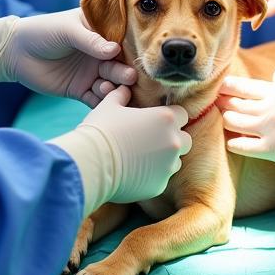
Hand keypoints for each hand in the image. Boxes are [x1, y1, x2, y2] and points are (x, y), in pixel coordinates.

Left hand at [0, 10, 135, 104]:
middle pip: (117, 65)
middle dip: (123, 72)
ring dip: (113, 88)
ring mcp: (90, 73)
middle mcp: (99, 54)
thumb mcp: (68, 30)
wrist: (15, 52)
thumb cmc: (43, 31)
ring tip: (109, 88)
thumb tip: (115, 50)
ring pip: (109, 83)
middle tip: (129, 77)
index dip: (130, 50)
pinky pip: (95, 98)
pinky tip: (102, 98)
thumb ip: (90, 41)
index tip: (139, 58)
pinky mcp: (80, 90)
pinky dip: (101, 101)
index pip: (120, 43)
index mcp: (100, 34)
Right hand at [51, 87, 191, 212]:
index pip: (181, 115)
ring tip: (142, 157)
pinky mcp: (159, 185)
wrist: (90, 163)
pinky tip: (134, 172)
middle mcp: (174, 142)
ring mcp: (168, 165)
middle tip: (151, 140)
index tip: (155, 121)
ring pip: (176, 161)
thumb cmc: (101, 130)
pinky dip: (153, 176)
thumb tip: (123, 89)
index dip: (169, 117)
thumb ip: (121, 95)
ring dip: (164, 158)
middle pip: (185, 139)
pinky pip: (162, 178)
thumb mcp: (109, 105)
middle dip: (172, 139)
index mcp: (166, 118)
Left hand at [218, 76, 274, 189]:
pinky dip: (235, 142)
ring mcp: (272, 128)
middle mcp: (273, 107)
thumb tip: (271, 84)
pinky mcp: (274, 150)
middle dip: (222, 102)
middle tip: (209, 103)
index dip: (230, 87)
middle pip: (236, 102)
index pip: (246, 86)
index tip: (218, 87)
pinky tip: (231, 142)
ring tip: (220, 120)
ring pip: (235, 121)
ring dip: (227, 120)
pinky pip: (243, 146)